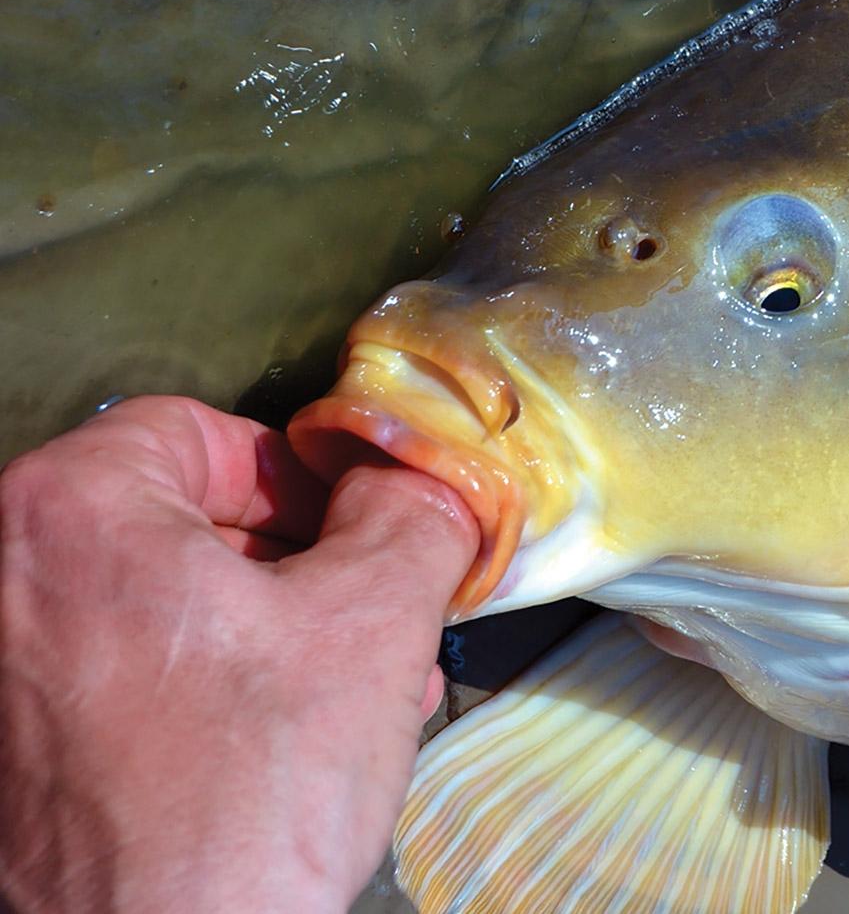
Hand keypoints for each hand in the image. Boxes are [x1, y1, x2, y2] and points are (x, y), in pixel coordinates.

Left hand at [0, 396, 475, 913]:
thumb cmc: (234, 812)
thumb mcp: (375, 622)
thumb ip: (411, 516)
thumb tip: (416, 484)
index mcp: (66, 516)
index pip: (196, 429)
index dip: (298, 475)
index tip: (353, 528)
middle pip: (171, 520)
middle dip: (292, 569)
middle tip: (364, 616)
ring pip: (150, 607)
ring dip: (259, 635)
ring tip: (344, 694)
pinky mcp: (6, 760)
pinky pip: (112, 682)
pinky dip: (196, 694)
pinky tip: (278, 747)